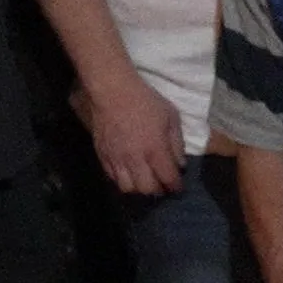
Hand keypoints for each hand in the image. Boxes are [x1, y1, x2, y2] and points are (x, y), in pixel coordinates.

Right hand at [74, 77, 186, 196]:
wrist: (112, 92)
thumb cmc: (145, 101)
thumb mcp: (171, 117)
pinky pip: (112, 178)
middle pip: (147, 189)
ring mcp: (116, 159)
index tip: (178, 187)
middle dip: (158, 190)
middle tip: (162, 185)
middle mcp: (135, 159)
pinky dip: (122, 181)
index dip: (175, 186)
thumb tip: (180, 165)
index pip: (167, 178)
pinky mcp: (102, 156)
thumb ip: (177, 144)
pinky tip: (129, 174)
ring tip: (145, 181)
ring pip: (127, 188)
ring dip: (139, 189)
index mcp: (155, 149)